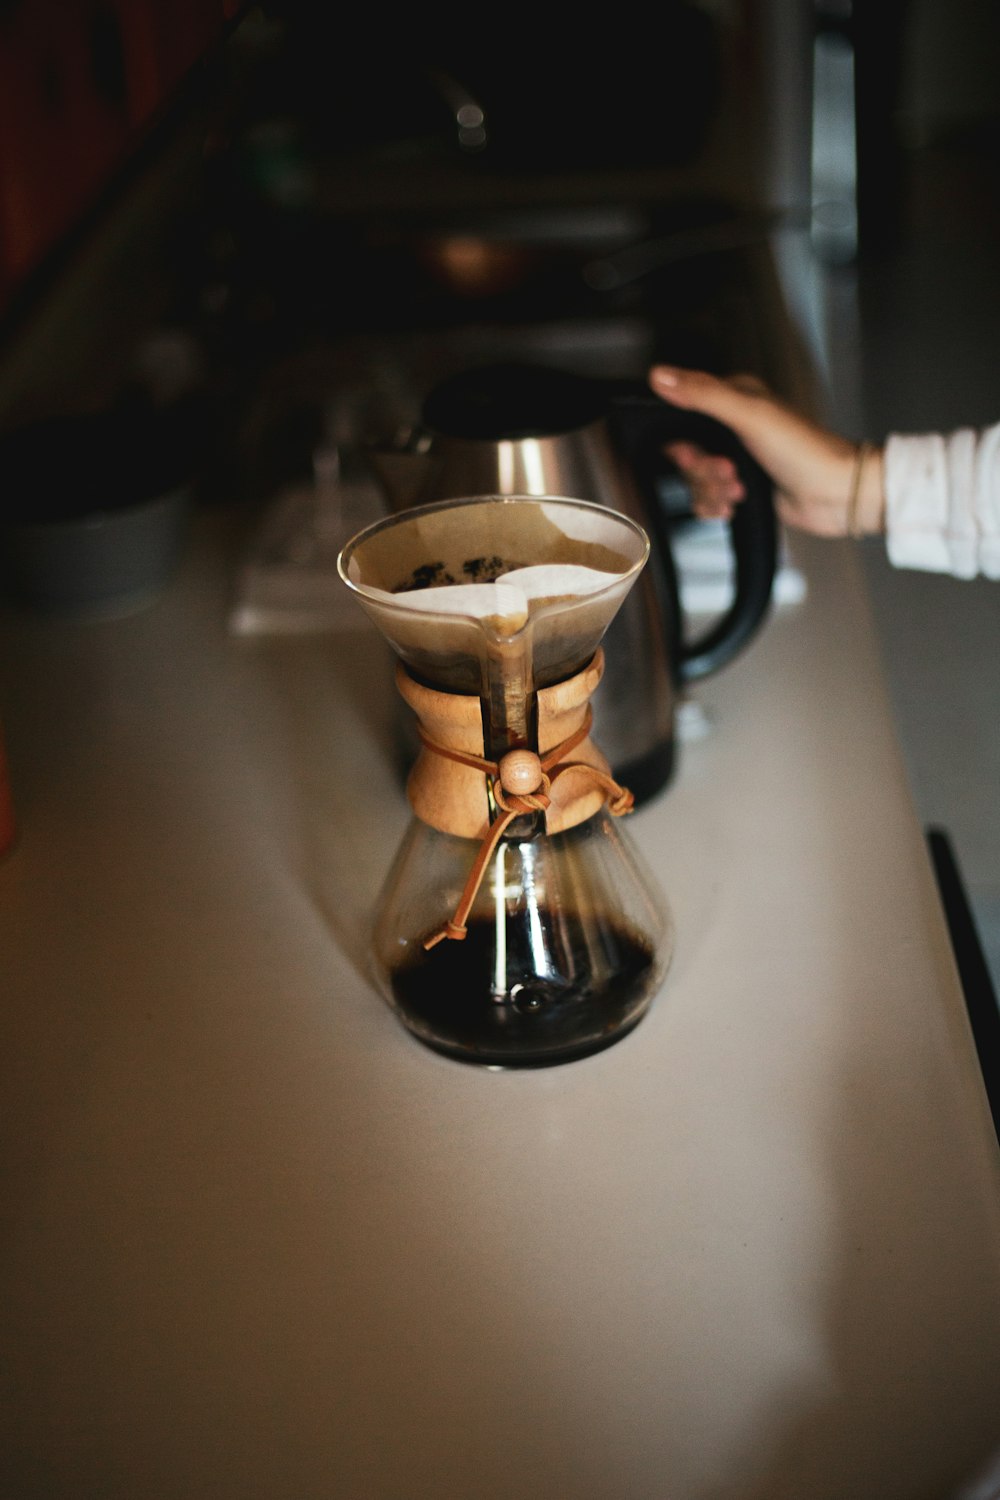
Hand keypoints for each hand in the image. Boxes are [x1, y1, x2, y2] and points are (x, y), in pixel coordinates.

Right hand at [647, 365, 884, 537]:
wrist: (836, 495)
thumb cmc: (805, 451)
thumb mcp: (750, 415)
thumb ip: (703, 394)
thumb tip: (661, 376)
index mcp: (734, 400)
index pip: (682, 414)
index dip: (681, 439)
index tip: (694, 452)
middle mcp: (732, 428)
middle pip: (687, 452)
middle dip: (702, 470)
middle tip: (728, 472)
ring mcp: (737, 460)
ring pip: (696, 480)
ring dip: (712, 491)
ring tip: (739, 491)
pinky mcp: (741, 488)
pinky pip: (707, 500)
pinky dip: (715, 507)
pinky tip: (735, 506)